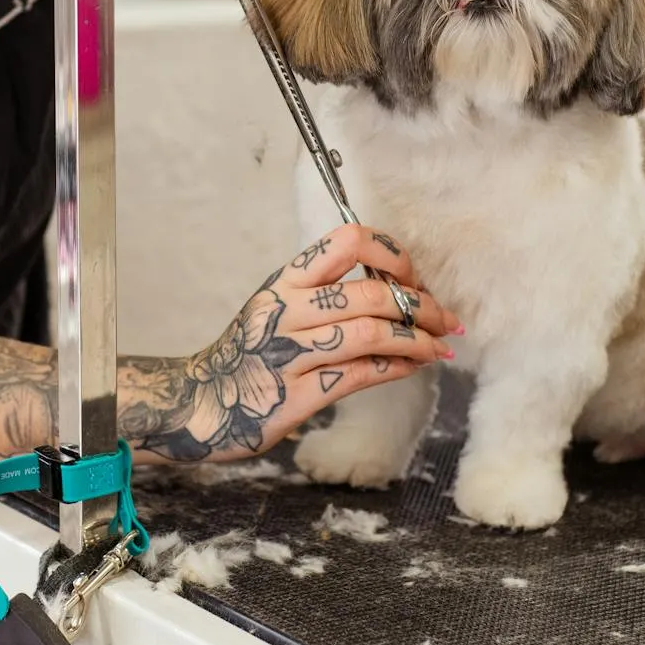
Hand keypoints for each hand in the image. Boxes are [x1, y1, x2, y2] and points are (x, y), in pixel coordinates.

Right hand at [120, 225, 459, 464]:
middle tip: (445, 320)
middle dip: (422, 306)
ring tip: (439, 348)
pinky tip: (412, 366)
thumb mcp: (278, 307)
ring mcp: (290, 353)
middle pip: (371, 293)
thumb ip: (326, 292)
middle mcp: (286, 311)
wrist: (199, 403)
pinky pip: (361, 374)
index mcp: (286, 281)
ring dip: (418, 340)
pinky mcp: (297, 396)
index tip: (412, 275)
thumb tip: (396, 285)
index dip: (391, 254)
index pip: (347, 241)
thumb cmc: (250, 353)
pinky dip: (396, 368)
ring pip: (372, 333)